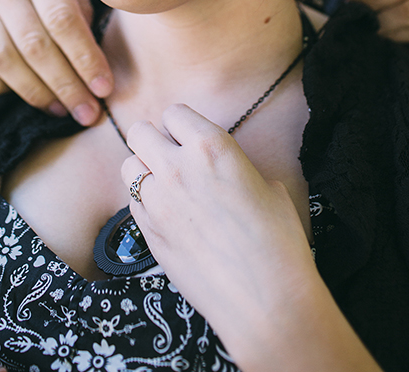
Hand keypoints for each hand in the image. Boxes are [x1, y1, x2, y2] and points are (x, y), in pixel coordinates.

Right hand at [0, 0, 111, 125]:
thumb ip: (80, 1)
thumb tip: (91, 51)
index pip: (63, 20)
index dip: (85, 59)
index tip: (105, 88)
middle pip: (34, 46)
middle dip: (65, 85)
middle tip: (88, 111)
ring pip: (2, 60)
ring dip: (36, 93)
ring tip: (64, 110)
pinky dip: (1, 87)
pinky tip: (28, 95)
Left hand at [122, 106, 379, 369]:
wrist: (264, 296)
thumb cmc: (278, 239)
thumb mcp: (269, 186)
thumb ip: (235, 167)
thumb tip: (222, 170)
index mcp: (212, 147)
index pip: (175, 113)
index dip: (184, 124)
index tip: (192, 135)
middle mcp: (177, 168)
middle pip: (140, 133)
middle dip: (155, 139)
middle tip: (174, 155)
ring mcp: (156, 202)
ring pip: (129, 167)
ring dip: (145, 169)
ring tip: (168, 184)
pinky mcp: (147, 234)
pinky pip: (132, 202)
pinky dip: (144, 201)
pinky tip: (168, 213)